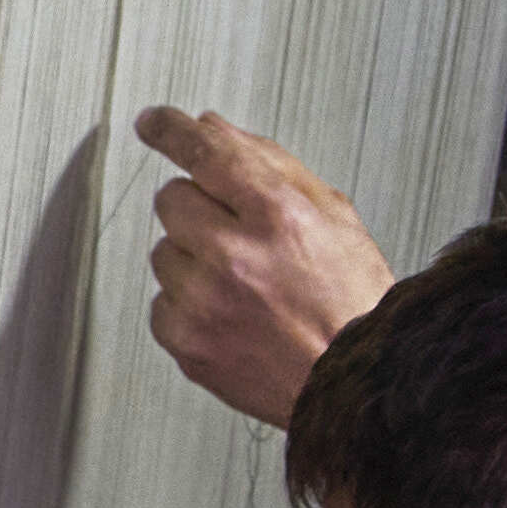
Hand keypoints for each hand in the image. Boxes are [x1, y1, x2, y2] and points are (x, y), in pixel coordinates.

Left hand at [136, 107, 396, 434]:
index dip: (173, 131)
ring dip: (195, 258)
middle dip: (200, 208)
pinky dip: (189, 304)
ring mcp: (205, 302)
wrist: (352, 384)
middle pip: (172, 199)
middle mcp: (235, 257)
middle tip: (239, 235)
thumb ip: (270, 164)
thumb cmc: (351, 302)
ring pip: (164, 250)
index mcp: (278, 216)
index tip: (154, 122)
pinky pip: (162, 301)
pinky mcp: (186, 341)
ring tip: (247, 285)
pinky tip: (233, 315)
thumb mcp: (333, 217)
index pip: (207, 153)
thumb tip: (212, 127)